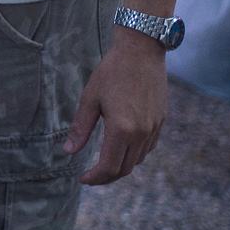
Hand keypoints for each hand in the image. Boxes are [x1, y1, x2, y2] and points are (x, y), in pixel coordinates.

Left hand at [62, 32, 166, 184]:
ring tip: (103, 162)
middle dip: (106, 177)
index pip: (108, 167)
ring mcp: (154, 128)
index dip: (94, 178)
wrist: (142, 51)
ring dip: (120, 166)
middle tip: (90, 175)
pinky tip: (121, 147)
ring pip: (137, 161)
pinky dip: (133, 155)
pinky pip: (147, 148)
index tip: (82, 178)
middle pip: (124, 169)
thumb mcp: (90, 98)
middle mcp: (141, 133)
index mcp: (122, 129)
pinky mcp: (161, 121)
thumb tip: (68, 151)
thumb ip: (80, 128)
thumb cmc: (112, 71)